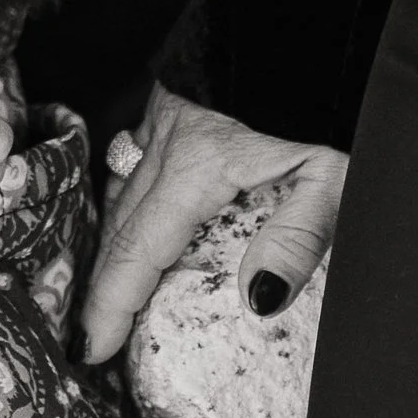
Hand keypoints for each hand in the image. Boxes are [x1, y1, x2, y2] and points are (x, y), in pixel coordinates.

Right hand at [79, 82, 344, 362]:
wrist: (306, 69)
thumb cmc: (320, 133)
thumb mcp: (330, 184)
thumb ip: (300, 237)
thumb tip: (259, 297)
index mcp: (194, 164)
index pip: (139, 245)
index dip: (111, 300)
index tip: (92, 347)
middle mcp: (162, 148)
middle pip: (118, 233)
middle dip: (98, 295)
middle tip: (87, 347)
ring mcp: (154, 135)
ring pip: (114, 210)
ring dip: (105, 264)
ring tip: (97, 317)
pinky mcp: (155, 130)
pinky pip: (121, 187)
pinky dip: (116, 231)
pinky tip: (114, 263)